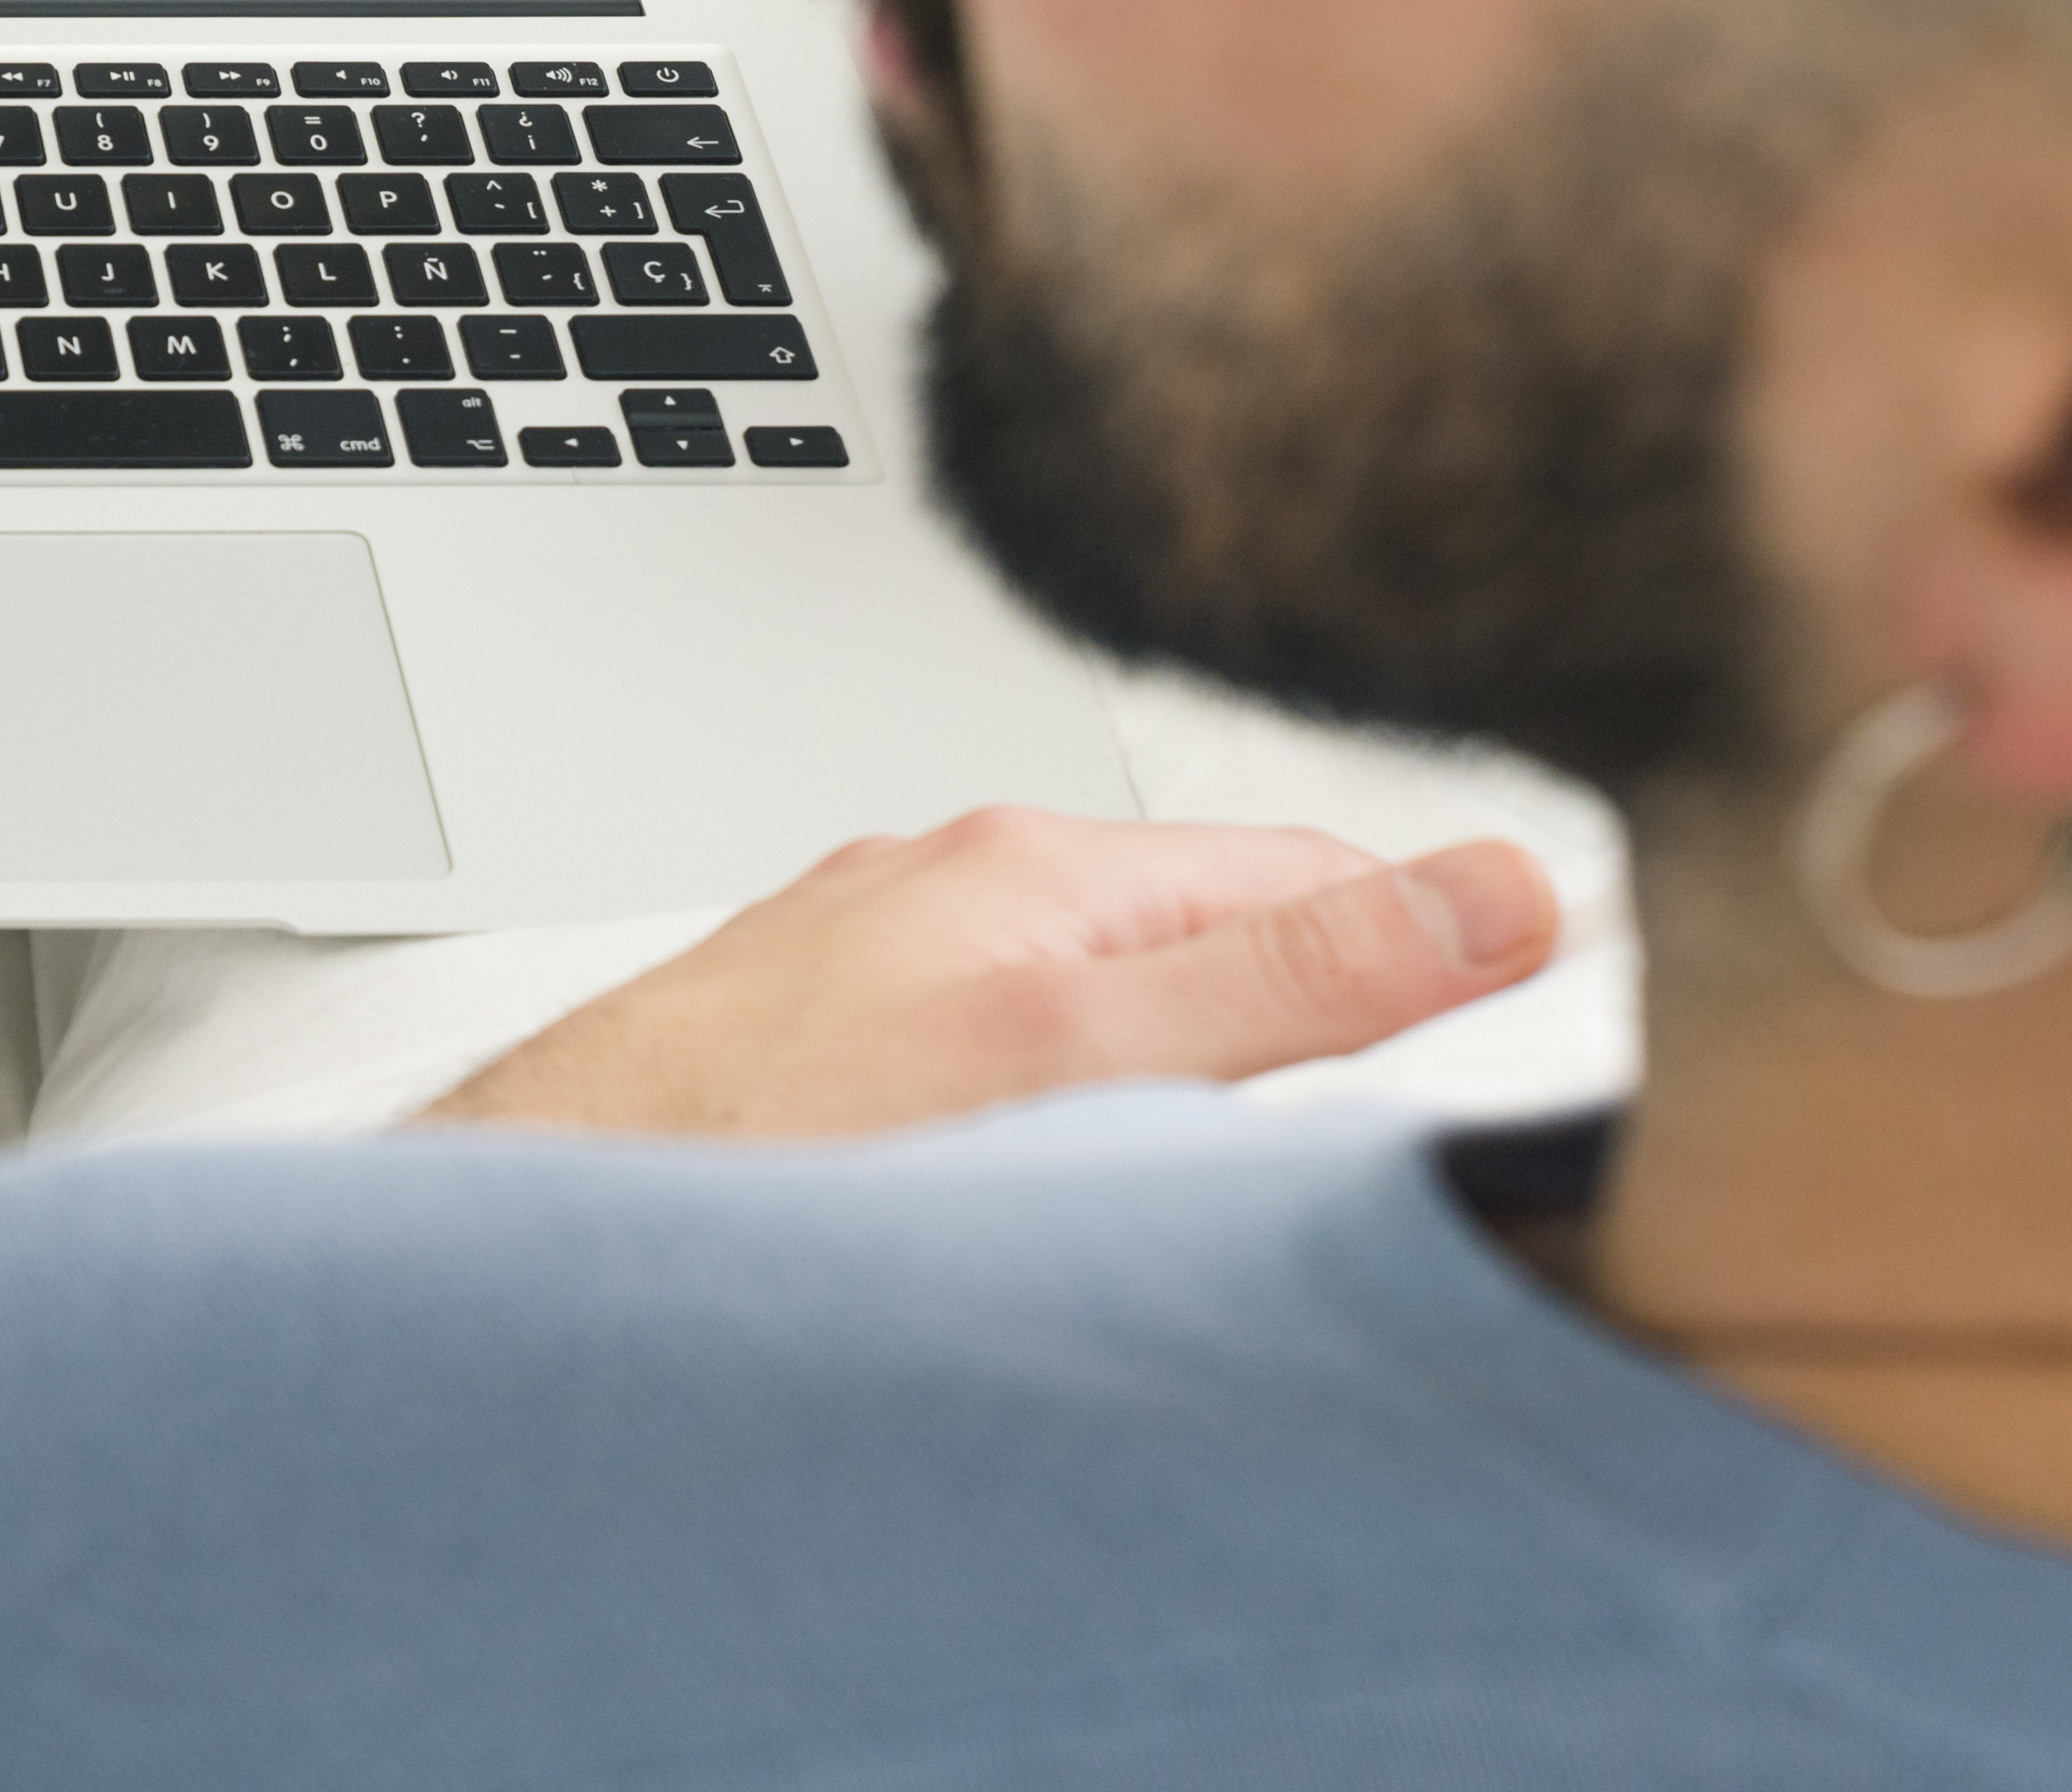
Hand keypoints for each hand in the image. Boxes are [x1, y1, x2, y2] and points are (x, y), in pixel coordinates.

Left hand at [417, 807, 1560, 1138]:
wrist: (543, 1206)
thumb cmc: (768, 1127)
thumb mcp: (1081, 1053)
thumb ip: (1295, 979)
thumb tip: (1501, 890)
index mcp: (1036, 865)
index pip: (1298, 865)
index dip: (1418, 933)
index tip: (1528, 998)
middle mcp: (953, 889)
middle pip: (1198, 930)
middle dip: (1302, 996)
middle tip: (1409, 1093)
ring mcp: (881, 965)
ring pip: (1093, 998)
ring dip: (1175, 1056)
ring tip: (1247, 1140)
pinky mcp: (821, 1047)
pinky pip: (994, 1057)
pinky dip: (1062, 1104)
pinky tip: (1060, 1170)